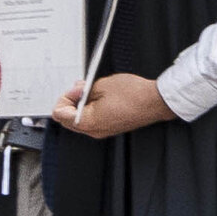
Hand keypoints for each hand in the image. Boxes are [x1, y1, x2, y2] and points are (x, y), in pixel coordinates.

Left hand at [52, 73, 172, 136]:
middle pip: (67, 119)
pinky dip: (90, 109)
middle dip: (71, 102)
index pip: (60, 114)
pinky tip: (99, 97)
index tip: (77, 89)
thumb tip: (77, 91)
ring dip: (80, 105)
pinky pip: (92, 121)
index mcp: (89, 122)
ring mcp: (103, 131)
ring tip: (92, 91)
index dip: (66, 97)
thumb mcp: (102, 84)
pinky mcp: (110, 128)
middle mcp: (94, 131)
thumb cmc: (134, 94)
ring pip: (79, 120)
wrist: (156, 101)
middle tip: (81, 89)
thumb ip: (83, 89)